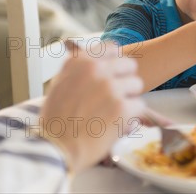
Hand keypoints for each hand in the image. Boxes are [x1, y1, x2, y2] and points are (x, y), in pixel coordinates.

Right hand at [40, 43, 144, 172]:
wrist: (55, 147)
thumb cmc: (56, 120)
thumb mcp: (60, 83)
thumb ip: (80, 69)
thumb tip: (101, 62)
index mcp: (80, 61)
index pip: (111, 48)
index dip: (116, 61)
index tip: (114, 73)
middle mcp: (95, 69)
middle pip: (129, 65)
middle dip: (125, 80)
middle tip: (116, 96)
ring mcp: (110, 87)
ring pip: (137, 84)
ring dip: (129, 98)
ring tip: (114, 112)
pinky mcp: (122, 107)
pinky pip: (140, 106)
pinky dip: (131, 117)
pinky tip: (116, 124)